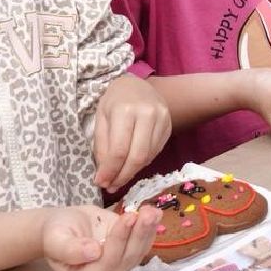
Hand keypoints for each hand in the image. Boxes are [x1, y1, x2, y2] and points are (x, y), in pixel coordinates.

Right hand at [44, 203, 159, 270]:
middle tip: (148, 212)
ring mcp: (119, 270)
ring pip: (138, 252)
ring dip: (148, 231)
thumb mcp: (56, 238)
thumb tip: (93, 252)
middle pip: (126, 258)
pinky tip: (155, 214)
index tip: (128, 216)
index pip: (107, 261)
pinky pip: (142, 246)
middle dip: (139, 234)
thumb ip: (70, 249)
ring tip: (154, 211)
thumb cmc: (56, 233)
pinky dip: (150, 230)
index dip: (119, 239)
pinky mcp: (128, 256)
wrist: (64, 227)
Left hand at [93, 74, 172, 190]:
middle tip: (111, 186)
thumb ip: (102, 147)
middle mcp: (147, 114)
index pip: (119, 150)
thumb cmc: (115, 101)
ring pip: (148, 157)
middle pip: (137, 156)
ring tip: (119, 177)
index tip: (101, 183)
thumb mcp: (101, 119)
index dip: (110, 171)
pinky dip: (142, 163)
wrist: (137, 85)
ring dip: (132, 172)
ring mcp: (162, 119)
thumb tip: (103, 177)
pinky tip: (132, 163)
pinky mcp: (169, 126)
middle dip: (123, 176)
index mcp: (125, 110)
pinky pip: (155, 152)